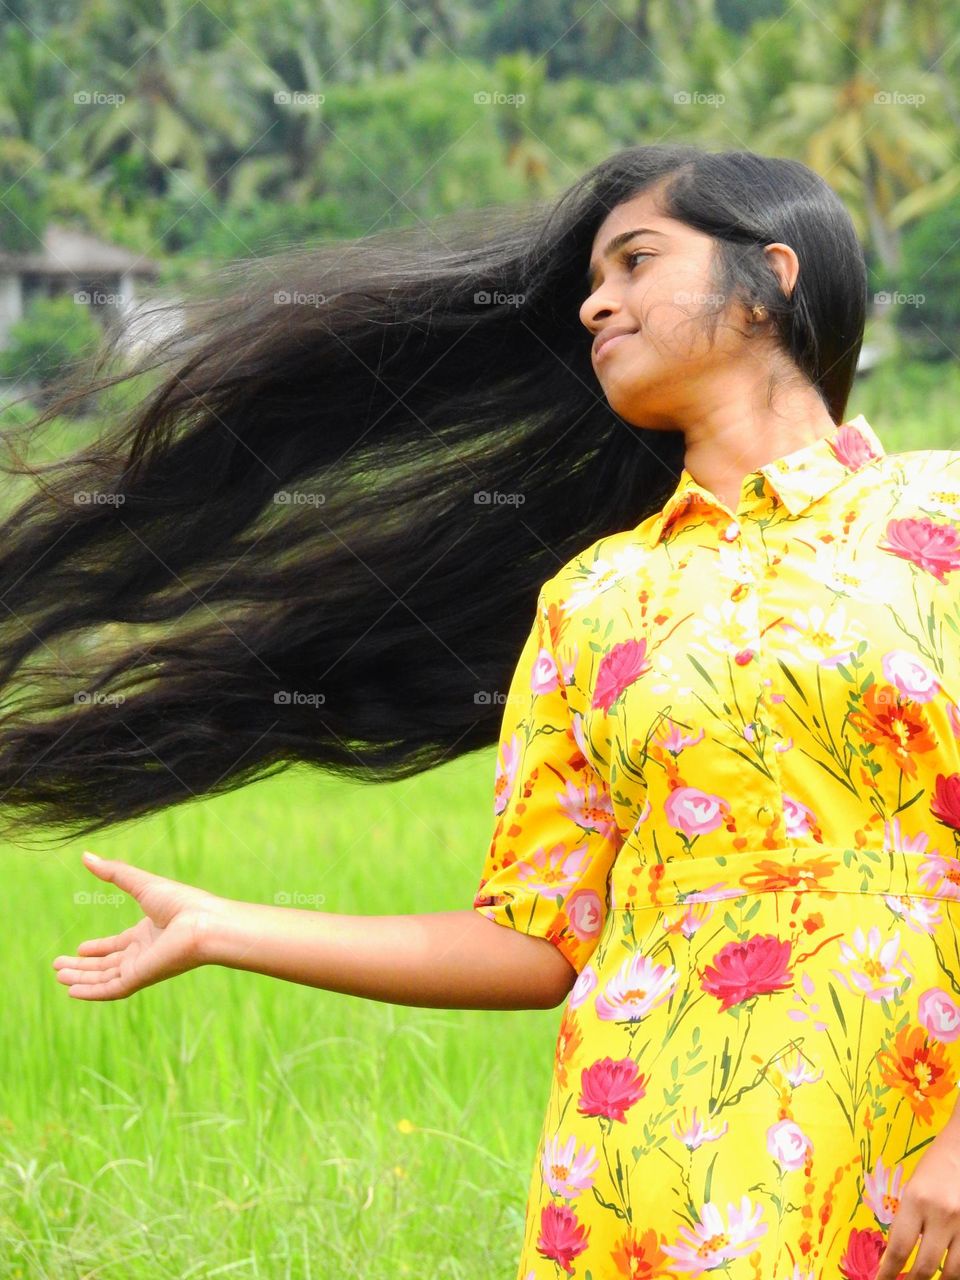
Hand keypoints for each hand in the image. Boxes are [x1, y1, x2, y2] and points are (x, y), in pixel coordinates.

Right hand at [52, 851, 224, 1000]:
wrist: (204, 924)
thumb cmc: (181, 902)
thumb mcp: (142, 883)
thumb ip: (114, 872)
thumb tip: (86, 856)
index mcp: (148, 934)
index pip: (118, 946)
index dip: (98, 949)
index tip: (80, 949)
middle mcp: (144, 953)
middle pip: (107, 964)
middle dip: (83, 967)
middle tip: (58, 966)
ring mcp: (141, 967)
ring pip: (105, 978)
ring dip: (81, 978)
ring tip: (58, 975)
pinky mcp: (140, 978)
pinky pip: (110, 990)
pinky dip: (91, 992)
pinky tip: (71, 991)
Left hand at [877, 1119, 959, 1278]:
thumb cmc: (935, 1166)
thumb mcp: (913, 1189)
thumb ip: (908, 1221)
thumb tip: (898, 1256)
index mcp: (915, 1200)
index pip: (899, 1248)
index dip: (888, 1273)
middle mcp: (941, 1214)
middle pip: (925, 1267)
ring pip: (952, 1273)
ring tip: (930, 1279)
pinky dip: (957, 1271)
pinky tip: (949, 1271)